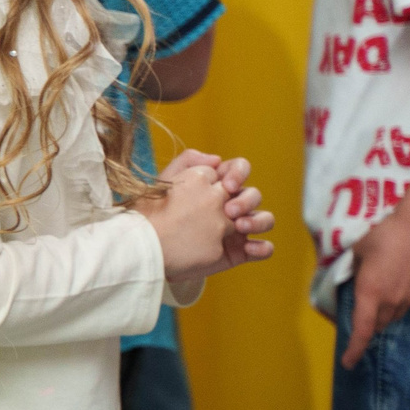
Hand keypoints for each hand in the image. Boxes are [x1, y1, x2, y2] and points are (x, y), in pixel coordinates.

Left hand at [140, 156, 272, 279]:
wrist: (146, 248)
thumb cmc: (155, 214)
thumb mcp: (167, 183)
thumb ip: (189, 162)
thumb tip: (217, 158)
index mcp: (215, 186)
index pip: (239, 170)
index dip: (239, 173)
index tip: (227, 184)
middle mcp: (229, 205)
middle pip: (253, 195)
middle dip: (247, 200)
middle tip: (229, 211)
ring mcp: (236, 229)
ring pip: (264, 219)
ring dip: (259, 221)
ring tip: (240, 227)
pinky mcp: (239, 251)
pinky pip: (264, 248)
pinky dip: (264, 248)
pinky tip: (249, 249)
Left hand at [347, 202, 409, 366]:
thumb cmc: (385, 235)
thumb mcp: (358, 252)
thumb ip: (354, 270)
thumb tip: (352, 279)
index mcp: (370, 293)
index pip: (362, 330)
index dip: (354, 349)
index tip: (349, 363)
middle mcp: (391, 301)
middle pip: (377, 325)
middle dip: (367, 325)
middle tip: (360, 316)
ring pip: (394, 316)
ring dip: (384, 314)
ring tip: (380, 295)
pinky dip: (401, 301)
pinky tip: (399, 284)